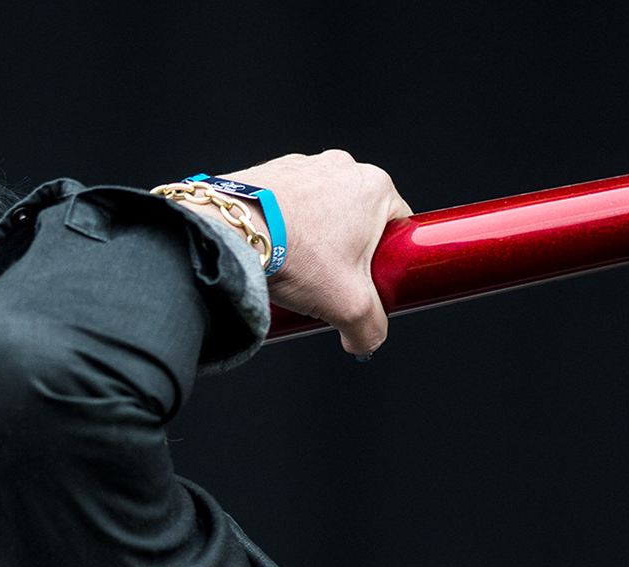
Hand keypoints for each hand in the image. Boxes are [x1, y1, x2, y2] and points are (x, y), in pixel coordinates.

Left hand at [186, 151, 410, 354]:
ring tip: (297, 267)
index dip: (387, 258)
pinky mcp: (271, 170)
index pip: (399, 226)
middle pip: (359, 219)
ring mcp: (304, 164)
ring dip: (315, 237)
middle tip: (329, 279)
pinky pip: (289, 201)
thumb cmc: (293, 254)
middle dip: (348, 251)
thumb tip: (366, 340)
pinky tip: (274, 250)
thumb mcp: (348, 305)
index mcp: (374, 186)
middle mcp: (342, 166)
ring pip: (322, 209)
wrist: (230, 233)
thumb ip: (370, 329)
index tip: (370, 279)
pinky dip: (286, 223)